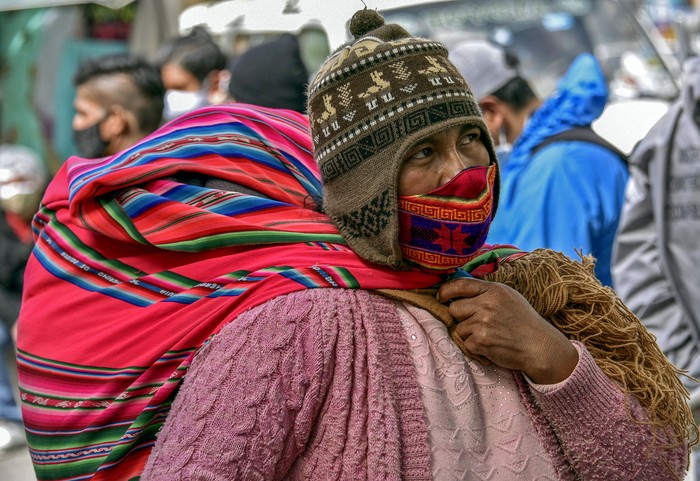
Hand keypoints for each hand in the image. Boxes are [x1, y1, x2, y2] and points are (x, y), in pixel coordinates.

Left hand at [437, 277, 577, 383]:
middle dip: (460, 316)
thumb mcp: (508, 297)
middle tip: (476, 322)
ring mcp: (483, 323)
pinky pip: (466, 343)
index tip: (440, 296)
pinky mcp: (481, 341)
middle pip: (454, 308)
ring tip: (489, 335)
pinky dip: (476, 347)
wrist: (539, 346)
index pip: (461, 284)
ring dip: (470, 334)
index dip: (446, 290)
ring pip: (459, 328)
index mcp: (494, 290)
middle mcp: (487, 304)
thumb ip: (486, 292)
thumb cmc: (523, 322)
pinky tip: (491, 345)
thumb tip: (458, 290)